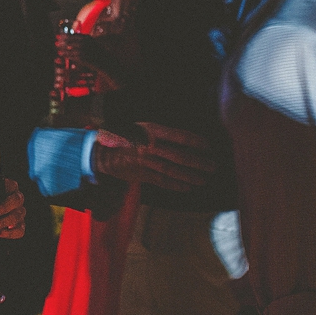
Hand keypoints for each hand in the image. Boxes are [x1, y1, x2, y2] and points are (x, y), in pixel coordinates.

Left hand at [0, 177, 24, 239]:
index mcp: (4, 187)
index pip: (11, 184)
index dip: (5, 187)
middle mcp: (15, 199)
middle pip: (17, 200)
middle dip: (3, 207)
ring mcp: (18, 214)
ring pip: (17, 216)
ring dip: (2, 222)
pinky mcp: (18, 228)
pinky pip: (19, 231)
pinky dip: (9, 233)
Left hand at [56, 32, 123, 87]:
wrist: (106, 61)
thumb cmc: (99, 52)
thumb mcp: (92, 43)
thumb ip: (84, 41)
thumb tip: (73, 39)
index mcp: (87, 38)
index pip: (73, 35)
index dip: (65, 36)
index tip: (59, 36)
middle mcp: (84, 43)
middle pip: (69, 41)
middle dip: (61, 42)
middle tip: (56, 42)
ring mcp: (83, 50)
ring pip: (69, 49)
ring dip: (62, 49)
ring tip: (58, 49)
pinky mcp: (82, 58)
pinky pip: (72, 56)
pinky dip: (66, 55)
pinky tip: (63, 54)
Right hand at [93, 122, 215, 191]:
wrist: (102, 152)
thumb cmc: (125, 136)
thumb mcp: (141, 127)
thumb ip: (160, 133)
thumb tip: (184, 139)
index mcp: (151, 130)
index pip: (180, 136)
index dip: (196, 142)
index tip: (209, 147)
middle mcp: (149, 146)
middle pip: (179, 156)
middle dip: (198, 162)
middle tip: (213, 166)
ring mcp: (145, 162)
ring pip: (172, 171)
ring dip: (190, 176)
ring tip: (204, 179)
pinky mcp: (141, 175)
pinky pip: (162, 181)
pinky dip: (176, 185)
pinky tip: (188, 187)